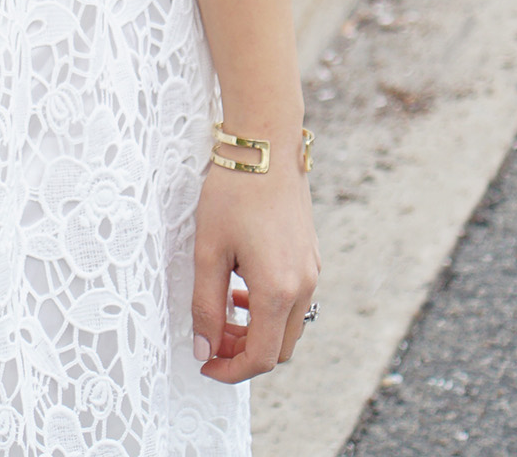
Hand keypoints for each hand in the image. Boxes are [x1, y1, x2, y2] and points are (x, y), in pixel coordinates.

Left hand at [192, 158, 318, 380]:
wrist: (266, 146)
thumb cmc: (232, 193)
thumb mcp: (208, 250)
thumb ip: (205, 304)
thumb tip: (204, 348)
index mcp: (277, 291)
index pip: (261, 357)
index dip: (231, 370)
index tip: (205, 364)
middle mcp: (303, 287)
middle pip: (279, 349)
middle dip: (244, 354)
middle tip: (211, 341)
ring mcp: (312, 272)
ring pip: (288, 326)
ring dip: (257, 332)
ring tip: (224, 313)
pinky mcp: (311, 258)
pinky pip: (294, 301)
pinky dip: (269, 310)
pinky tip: (242, 288)